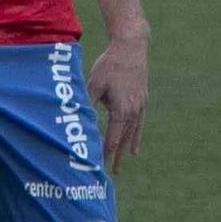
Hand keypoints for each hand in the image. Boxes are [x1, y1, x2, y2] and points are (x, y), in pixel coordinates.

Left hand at [86, 33, 146, 172]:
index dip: (104, 154)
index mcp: (121, 110)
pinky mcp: (143, 100)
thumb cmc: (109, 65)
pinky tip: (135, 148)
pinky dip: (136, 138)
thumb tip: (77, 120)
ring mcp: (140, 106)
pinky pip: (140, 124)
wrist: (131, 47)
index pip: (111, 139)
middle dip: (115, 157)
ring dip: (126, 150)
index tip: (98, 167)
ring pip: (133, 134)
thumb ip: (87, 104)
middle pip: (123, 140)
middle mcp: (133, 112)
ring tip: (122, 164)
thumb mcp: (94, 84)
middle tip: (111, 174)